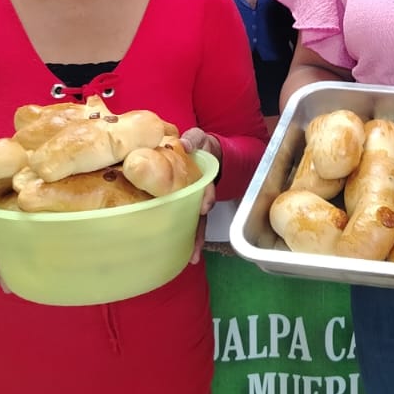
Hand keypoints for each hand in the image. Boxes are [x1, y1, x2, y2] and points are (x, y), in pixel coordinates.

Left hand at [180, 129, 220, 264]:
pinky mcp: (187, 206)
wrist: (199, 150)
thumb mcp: (199, 138)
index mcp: (205, 173)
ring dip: (197, 237)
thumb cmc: (198, 145)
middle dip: (200, 224)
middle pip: (203, 208)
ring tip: (194, 256)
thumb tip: (185, 145)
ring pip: (198, 220)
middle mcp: (203, 189)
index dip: (207, 195)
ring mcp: (196, 199)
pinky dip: (191, 238)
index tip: (205, 206)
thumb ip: (194, 140)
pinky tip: (190, 255)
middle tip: (197, 242)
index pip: (207, 184)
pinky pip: (189, 222)